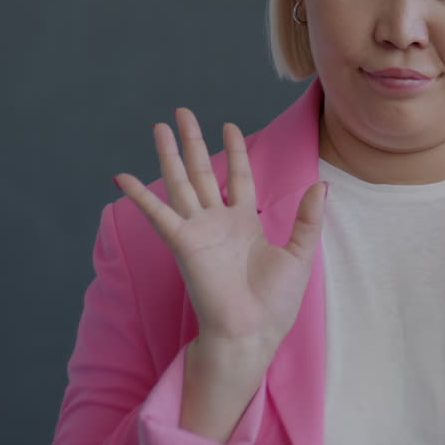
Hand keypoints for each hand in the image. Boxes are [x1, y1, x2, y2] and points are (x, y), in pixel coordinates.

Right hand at [113, 108, 326, 351]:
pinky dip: (140, 196)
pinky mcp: (183, 244)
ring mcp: (198, 231)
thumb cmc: (275, 303)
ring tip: (159, 126)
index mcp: (244, 224)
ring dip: (169, 155)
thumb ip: (307, 218)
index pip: (237, 178)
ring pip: (180, 183)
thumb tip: (322, 185)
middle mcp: (217, 223)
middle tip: (181, 112)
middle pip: (201, 172)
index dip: (233, 152)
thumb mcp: (299, 253)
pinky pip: (158, 215)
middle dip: (191, 142)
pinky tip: (122, 176)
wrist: (253, 332)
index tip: (228, 125)